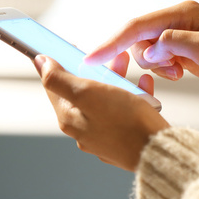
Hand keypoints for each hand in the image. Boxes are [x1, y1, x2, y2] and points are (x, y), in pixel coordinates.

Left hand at [34, 54, 168, 170]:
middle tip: (107, 55)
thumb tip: (40, 63)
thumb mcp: (87, 93)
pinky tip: (142, 84)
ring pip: (106, 98)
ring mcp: (105, 135)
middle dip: (95, 69)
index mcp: (70, 119)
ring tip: (127, 64)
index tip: (67, 48)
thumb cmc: (125, 122)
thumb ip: (59, 79)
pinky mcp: (125, 137)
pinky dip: (133, 94)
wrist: (158, 150)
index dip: (59, 63)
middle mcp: (84, 129)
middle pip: (83, 91)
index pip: (55, 86)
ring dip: (116, 79)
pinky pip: (125, 109)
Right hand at [84, 0, 198, 104]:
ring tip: (180, 74)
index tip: (90, 59)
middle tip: (168, 72)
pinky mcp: (189, 53)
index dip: (112, 42)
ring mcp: (185, 37)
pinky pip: (163, 60)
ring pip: (150, 51)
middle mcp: (181, 21)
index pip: (137, 25)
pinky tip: (181, 75)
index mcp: (183, 13)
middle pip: (141, 37)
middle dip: (143, 57)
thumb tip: (148, 49)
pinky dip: (165, 70)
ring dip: (156, 66)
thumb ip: (171, 44)